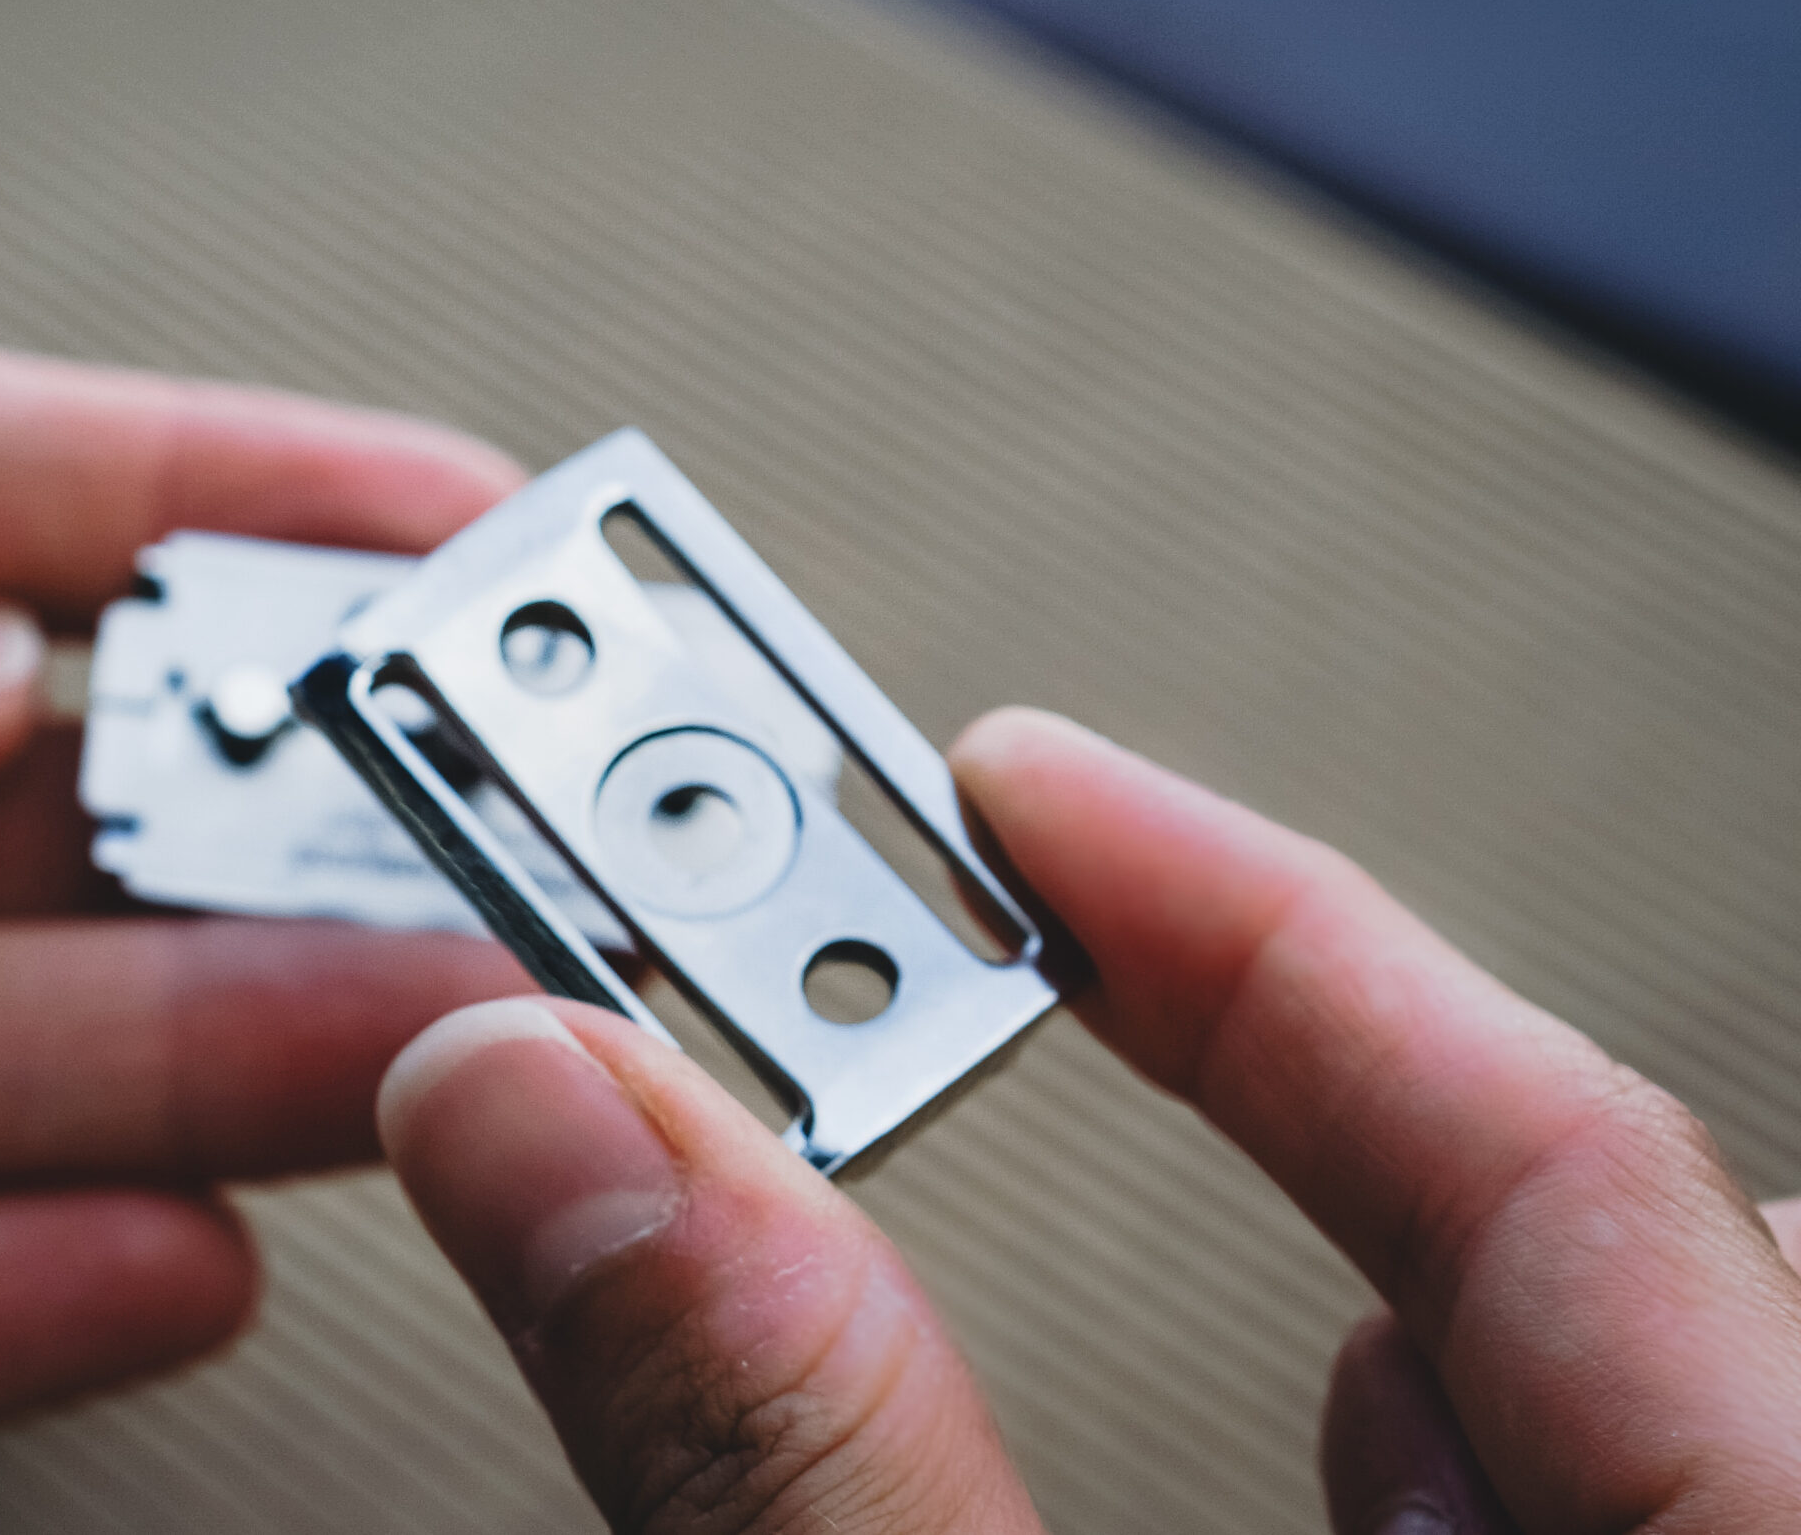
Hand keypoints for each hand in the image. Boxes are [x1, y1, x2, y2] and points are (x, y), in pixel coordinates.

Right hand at [380, 708, 1800, 1531]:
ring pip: (1685, 1400)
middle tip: (1107, 936)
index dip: (1244, 917)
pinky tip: (1386, 1451)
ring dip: (1455, 1289)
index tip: (1020, 779)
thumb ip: (791, 1459)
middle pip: (1648, 1240)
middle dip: (1354, 1062)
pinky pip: (1658, 1532)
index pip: (1550, 1154)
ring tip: (1298, 1200)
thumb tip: (555, 1125)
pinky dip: (1478, 1462)